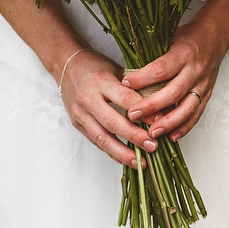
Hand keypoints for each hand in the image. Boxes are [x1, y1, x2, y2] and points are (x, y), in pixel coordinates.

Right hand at [60, 49, 158, 166]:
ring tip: (140, 163)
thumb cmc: (95, 65)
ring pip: (102, 137)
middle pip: (113, 122)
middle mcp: (88, 99)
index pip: (126, 99)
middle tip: (153, 146)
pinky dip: (111, 152)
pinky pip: (95, 141)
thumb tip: (158, 105)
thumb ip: (134, 87)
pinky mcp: (77, 123)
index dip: (145, 112)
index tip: (161, 122)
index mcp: (101, 81)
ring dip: (122, 153)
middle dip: (135, 137)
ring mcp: (80, 113)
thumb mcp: (116, 68)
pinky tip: (125, 160)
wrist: (66, 64)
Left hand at [121, 22, 226, 141]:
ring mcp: (203, 84)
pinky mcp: (207, 95)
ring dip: (169, 123)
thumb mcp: (168, 38)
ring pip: (187, 107)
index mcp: (183, 53)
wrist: (214, 38)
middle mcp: (195, 70)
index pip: (161, 68)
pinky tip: (172, 136)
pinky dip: (184, 127)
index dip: (142, 78)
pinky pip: (196, 114)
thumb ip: (152, 56)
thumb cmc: (186, 39)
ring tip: (152, 133)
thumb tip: (127, 73)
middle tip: (133, 115)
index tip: (124, 84)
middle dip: (152, 106)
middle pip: (173, 92)